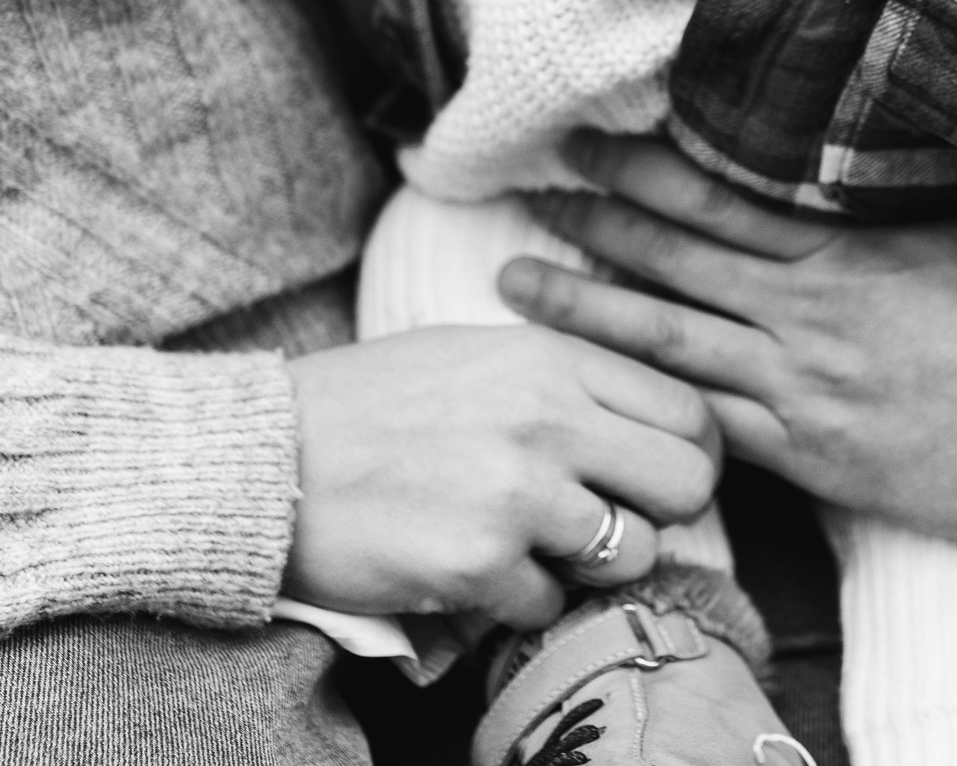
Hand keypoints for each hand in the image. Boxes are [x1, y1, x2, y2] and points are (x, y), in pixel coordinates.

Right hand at [283, 325, 718, 628]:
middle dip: (661, 513)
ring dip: (589, 564)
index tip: (653, 478)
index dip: (688, 455)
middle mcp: (548, 419)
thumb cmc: (372, 404)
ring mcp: (517, 494)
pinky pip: (552, 603)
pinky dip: (520, 600)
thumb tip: (655, 426)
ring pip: (633, 554)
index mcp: (553, 358)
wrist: (265, 458)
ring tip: (529, 544)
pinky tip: (472, 569)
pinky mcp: (478, 564)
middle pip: (688, 484)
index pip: (690, 412)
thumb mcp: (478, 353)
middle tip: (612, 521)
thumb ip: (568, 381)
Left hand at [494, 131, 956, 539]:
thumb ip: (935, 178)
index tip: (587, 144)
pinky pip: (705, 427)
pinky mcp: (808, 457)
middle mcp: (806, 314)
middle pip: (671, 262)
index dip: (642, 169)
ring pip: (665, 344)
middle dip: (591, 226)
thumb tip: (915, 114)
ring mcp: (799, 390)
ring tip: (514, 285)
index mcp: (847, 248)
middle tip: (528, 196)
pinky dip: (642, 403)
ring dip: (584, 312)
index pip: (718, 198)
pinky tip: (593, 389)